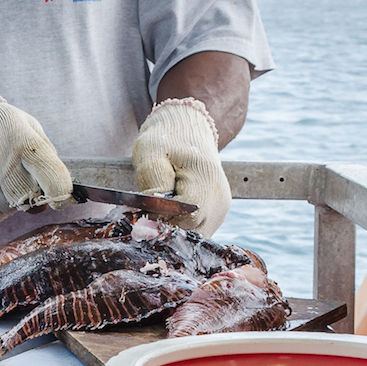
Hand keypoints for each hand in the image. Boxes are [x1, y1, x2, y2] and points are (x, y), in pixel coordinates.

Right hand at [0, 91, 72, 223]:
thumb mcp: (26, 128)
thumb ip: (48, 161)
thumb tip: (53, 202)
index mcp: (20, 139)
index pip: (53, 178)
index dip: (62, 192)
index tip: (61, 195)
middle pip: (32, 199)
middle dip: (31, 193)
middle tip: (16, 173)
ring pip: (11, 210)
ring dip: (9, 198)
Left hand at [133, 97, 230, 234]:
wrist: (185, 128)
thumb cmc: (164, 139)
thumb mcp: (150, 155)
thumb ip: (153, 186)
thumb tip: (153, 218)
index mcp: (206, 182)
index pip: (185, 219)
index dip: (162, 219)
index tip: (146, 208)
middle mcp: (219, 200)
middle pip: (190, 231)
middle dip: (166, 227)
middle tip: (149, 210)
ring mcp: (220, 209)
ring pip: (194, 236)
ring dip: (173, 229)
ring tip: (160, 209)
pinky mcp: (217, 213)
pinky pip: (198, 231)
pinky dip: (181, 227)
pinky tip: (169, 213)